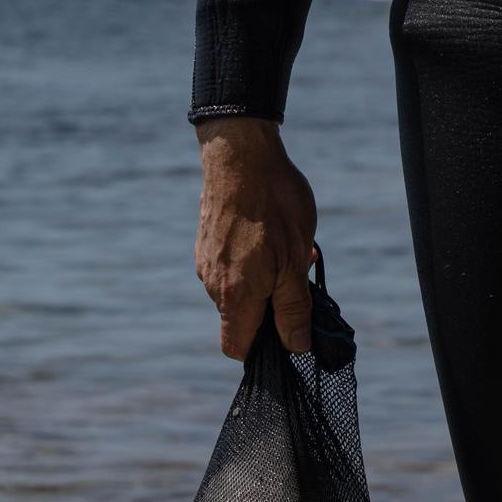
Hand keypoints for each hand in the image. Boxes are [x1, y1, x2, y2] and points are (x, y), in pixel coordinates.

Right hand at [194, 116, 318, 360]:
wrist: (240, 152)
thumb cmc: (274, 205)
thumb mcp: (294, 261)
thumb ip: (293, 309)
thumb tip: (296, 347)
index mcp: (235, 297)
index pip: (236, 348)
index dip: (261, 349)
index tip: (286, 329)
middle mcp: (213, 285)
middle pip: (239, 320)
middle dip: (269, 308)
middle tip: (296, 276)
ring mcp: (205, 262)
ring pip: (236, 291)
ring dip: (262, 281)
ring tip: (285, 247)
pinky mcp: (205, 241)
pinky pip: (229, 266)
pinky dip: (249, 261)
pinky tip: (266, 232)